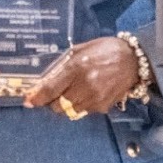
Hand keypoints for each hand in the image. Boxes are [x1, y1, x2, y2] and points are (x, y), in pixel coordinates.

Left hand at [22, 37, 139, 116]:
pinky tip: (86, 92)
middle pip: (57, 106)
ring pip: (68, 111)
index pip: (50, 89)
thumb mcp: (79, 50)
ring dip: (65, 105)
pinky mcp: (102, 107)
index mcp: (76, 67)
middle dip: (51, 102)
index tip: (28, 100)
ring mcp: (94, 99)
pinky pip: (82, 111)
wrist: (133, 60)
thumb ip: (61, 65)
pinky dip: (79, 105)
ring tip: (72, 91)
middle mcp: (84, 86)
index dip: (37, 97)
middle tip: (54, 93)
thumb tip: (44, 80)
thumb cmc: (105, 50)